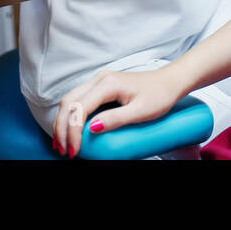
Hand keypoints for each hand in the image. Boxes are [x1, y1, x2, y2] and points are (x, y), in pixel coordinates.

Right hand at [51, 66, 184, 157]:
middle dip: (61, 127)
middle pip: (68, 102)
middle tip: (63, 150)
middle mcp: (99, 79)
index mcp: (108, 84)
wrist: (169, 81)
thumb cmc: (159, 95)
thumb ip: (116, 119)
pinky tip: (70, 129)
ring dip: (62, 121)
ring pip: (70, 99)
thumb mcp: (140, 111)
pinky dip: (69, 115)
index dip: (72, 132)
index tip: (74, 151)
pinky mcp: (100, 85)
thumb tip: (92, 128)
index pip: (80, 108)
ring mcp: (99, 80)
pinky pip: (77, 99)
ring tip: (62, 143)